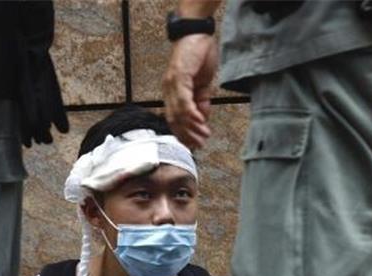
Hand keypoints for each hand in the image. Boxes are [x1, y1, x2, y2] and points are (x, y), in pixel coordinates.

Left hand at [162, 34, 218, 148]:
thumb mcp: (202, 84)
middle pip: (174, 119)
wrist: (197, 33)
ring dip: (192, 127)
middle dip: (187, 135)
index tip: (194, 145)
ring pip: (178, 113)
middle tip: (200, 145)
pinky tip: (200, 122)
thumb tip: (202, 119)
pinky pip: (184, 100)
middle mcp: (168, 90)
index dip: (184, 134)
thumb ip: (201, 101)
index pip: (174, 119)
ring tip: (203, 136)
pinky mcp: (179, 76)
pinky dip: (192, 114)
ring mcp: (172, 84)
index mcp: (172, 93)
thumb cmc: (198, 56)